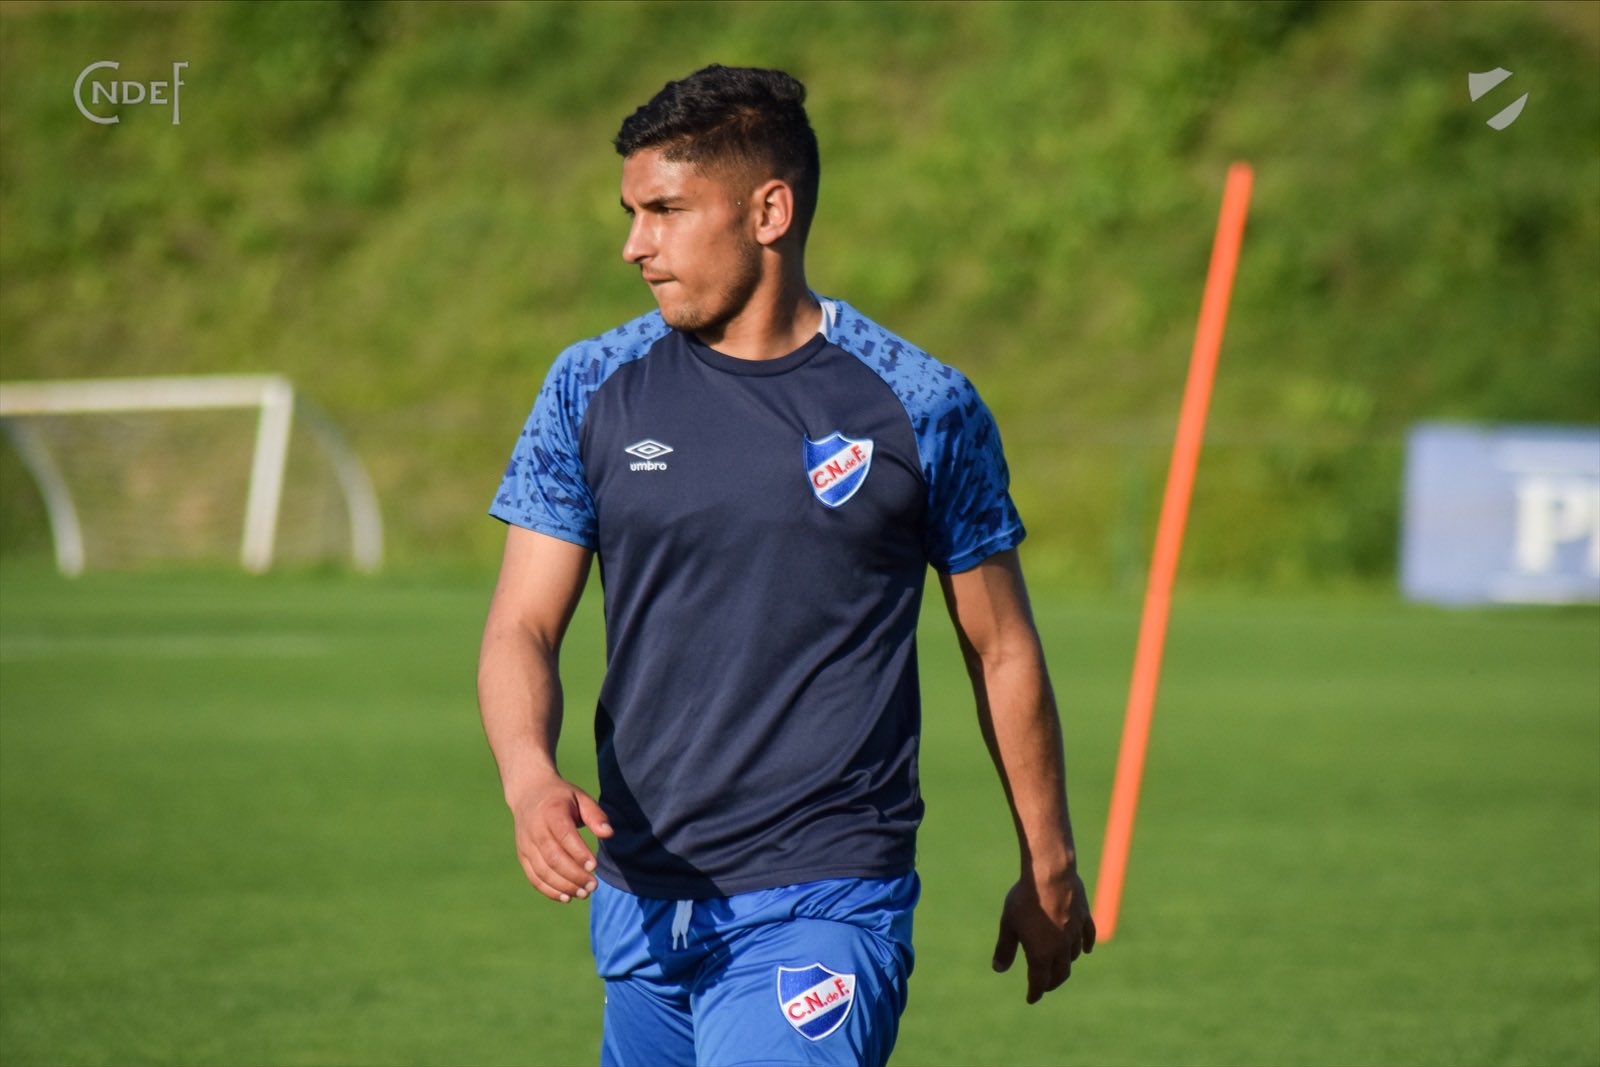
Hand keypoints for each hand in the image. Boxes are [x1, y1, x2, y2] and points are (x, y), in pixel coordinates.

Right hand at [508, 773, 613, 902]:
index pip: (564, 836)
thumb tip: (609, 834)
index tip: (595, 866)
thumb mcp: (581, 798)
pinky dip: (549, 890)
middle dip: (575, 876)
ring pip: (543, 871)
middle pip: (553, 858)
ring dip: (564, 886)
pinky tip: (566, 897)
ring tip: (584, 893)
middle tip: (594, 886)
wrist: (529, 793)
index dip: (579, 853)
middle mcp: (535, 829)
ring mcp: (526, 844)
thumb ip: (595, 815)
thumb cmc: (562, 798)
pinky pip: (534, 877)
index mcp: (551, 812)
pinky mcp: (523, 855)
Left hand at [991, 870, 1095, 1002]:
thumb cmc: (1025, 899)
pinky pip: (1088, 938)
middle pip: (1060, 974)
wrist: (1050, 875)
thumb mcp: (1009, 924)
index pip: (1039, 982)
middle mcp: (1061, 948)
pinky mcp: (1084, 918)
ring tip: (1059, 965)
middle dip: (1051, 983)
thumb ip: (1005, 948)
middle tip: (1045, 985)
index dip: (1035, 992)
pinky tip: (1085, 950)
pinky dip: (1085, 946)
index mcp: (1041, 954)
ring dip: (1066, 964)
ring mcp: (1075, 934)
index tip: (1031, 998)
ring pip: (1074, 956)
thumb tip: (998, 969)